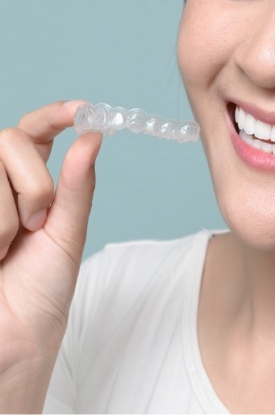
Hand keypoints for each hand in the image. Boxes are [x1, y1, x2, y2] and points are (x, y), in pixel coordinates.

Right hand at [0, 101, 101, 411]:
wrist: (12, 337)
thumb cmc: (40, 291)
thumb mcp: (67, 233)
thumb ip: (76, 186)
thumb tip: (92, 137)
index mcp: (31, 183)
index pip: (35, 132)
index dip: (54, 114)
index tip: (80, 110)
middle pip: (11, 140)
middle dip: (34, 184)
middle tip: (35, 225)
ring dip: (7, 214)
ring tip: (4, 249)